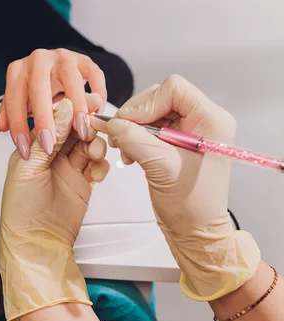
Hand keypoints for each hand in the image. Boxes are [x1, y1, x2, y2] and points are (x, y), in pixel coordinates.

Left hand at [0, 48, 106, 159]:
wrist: (57, 69)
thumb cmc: (36, 91)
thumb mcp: (20, 102)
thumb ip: (10, 114)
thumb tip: (0, 127)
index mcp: (18, 71)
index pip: (13, 98)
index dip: (18, 126)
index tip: (25, 150)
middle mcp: (38, 60)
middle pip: (39, 87)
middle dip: (44, 118)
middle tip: (49, 145)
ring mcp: (62, 57)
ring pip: (70, 78)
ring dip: (77, 107)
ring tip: (80, 131)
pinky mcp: (84, 60)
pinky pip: (94, 75)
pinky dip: (98, 94)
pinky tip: (96, 115)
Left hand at [0, 98, 109, 320]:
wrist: (36, 244)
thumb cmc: (21, 211)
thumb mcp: (30, 167)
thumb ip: (49, 136)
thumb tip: (64, 107)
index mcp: (33, 146)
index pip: (54, 119)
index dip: (70, 109)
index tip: (85, 100)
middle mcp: (50, 155)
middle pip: (74, 128)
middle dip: (87, 123)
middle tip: (98, 121)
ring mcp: (68, 169)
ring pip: (88, 144)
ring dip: (95, 144)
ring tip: (94, 153)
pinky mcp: (82, 183)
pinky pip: (97, 164)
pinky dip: (101, 164)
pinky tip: (96, 172)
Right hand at [90, 74, 260, 300]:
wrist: (195, 231)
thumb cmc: (191, 205)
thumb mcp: (160, 167)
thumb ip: (134, 139)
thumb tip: (109, 122)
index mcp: (210, 120)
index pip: (173, 88)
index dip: (146, 103)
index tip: (128, 124)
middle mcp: (202, 120)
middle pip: (159, 97)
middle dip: (135, 116)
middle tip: (121, 137)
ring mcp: (188, 130)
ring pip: (151, 111)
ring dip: (132, 128)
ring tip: (125, 151)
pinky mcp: (175, 141)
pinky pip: (149, 127)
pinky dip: (134, 137)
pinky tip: (130, 155)